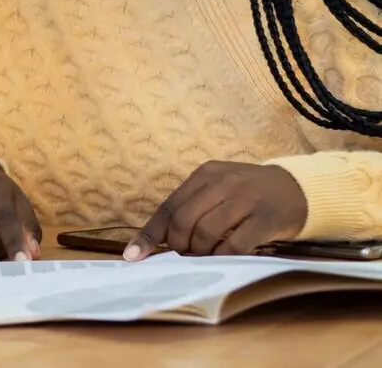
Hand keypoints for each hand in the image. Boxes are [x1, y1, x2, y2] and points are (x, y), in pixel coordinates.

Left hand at [126, 161, 307, 260]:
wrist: (299, 189)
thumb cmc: (250, 194)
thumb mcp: (219, 190)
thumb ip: (193, 207)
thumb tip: (159, 239)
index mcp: (206, 174)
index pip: (169, 205)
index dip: (150, 233)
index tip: (133, 256)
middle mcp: (223, 182)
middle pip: (183, 220)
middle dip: (177, 244)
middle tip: (183, 255)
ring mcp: (245, 199)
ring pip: (206, 232)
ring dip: (199, 252)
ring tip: (204, 256)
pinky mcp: (265, 219)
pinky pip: (235, 244)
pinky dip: (223, 256)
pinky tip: (223, 259)